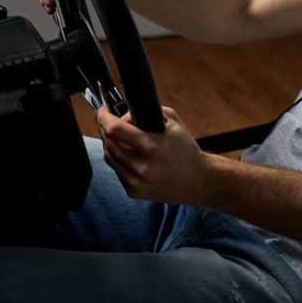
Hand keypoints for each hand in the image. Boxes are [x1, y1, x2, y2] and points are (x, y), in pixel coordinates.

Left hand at [97, 105, 211, 205]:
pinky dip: (118, 159)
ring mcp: (136, 182)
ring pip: (109, 157)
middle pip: (108, 142)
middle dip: (106, 128)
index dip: (104, 117)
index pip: (115, 129)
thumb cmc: (186, 151)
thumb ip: (148, 112)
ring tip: (121, 137)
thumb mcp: (173, 122)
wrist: (198, 181)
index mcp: (152, 147)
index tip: (103, 111)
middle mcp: (142, 167)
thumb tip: (124, 114)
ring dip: (110, 143)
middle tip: (111, 121)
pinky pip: (116, 170)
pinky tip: (128, 153)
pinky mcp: (134, 191)